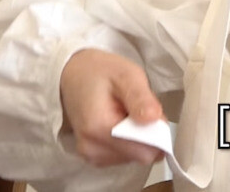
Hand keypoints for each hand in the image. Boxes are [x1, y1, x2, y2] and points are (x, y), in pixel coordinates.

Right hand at [58, 49, 164, 166]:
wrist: (73, 75)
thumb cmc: (100, 72)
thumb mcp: (126, 74)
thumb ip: (140, 97)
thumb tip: (154, 118)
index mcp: (98, 128)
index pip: (143, 152)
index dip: (156, 133)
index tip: (152, 112)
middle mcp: (92, 149)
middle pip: (140, 155)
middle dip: (147, 134)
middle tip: (138, 109)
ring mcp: (92, 156)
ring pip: (134, 157)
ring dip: (138, 137)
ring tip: (126, 113)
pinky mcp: (94, 157)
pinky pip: (124, 156)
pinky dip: (128, 141)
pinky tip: (119, 123)